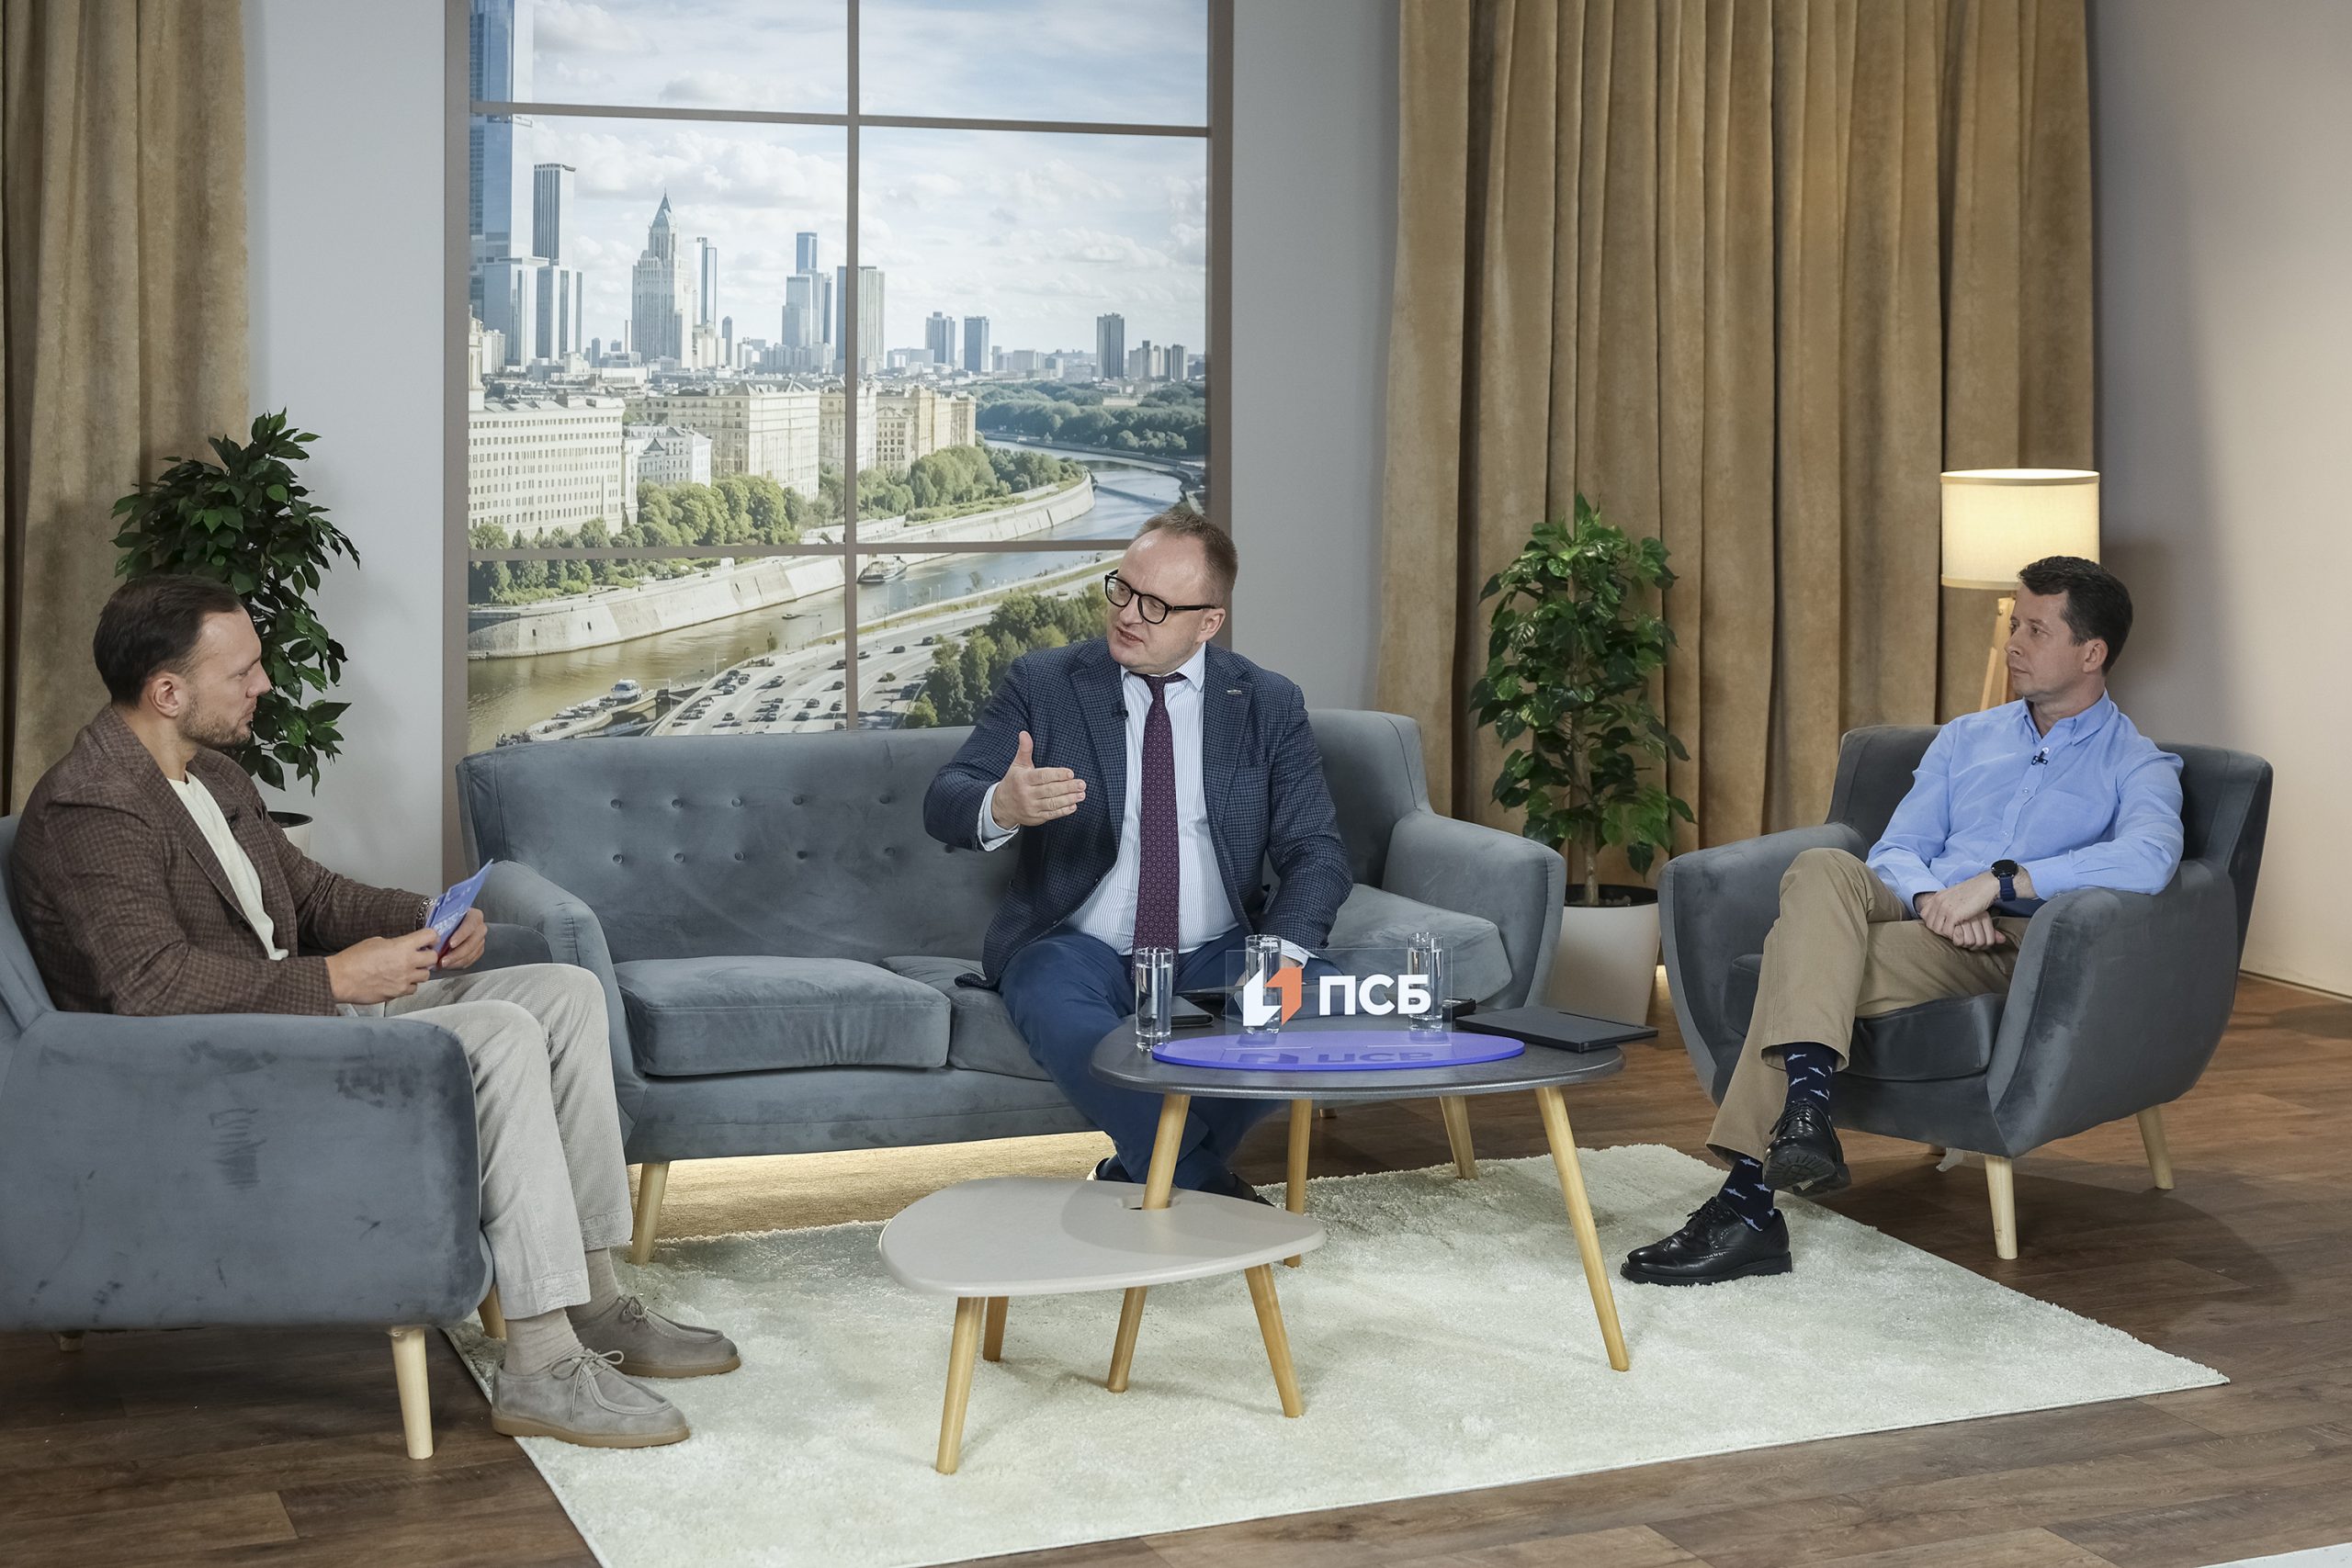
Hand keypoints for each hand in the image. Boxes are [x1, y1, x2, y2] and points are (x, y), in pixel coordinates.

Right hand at [326, 929, 441, 1004]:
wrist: (341, 979)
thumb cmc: (354, 959)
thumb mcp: (376, 941)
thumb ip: (395, 944)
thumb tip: (403, 947)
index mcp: (402, 946)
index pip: (430, 936)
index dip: (431, 936)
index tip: (429, 939)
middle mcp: (407, 963)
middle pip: (433, 958)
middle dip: (428, 955)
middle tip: (420, 955)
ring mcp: (404, 980)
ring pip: (425, 975)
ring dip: (419, 971)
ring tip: (407, 969)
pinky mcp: (398, 993)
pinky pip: (412, 989)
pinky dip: (409, 985)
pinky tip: (399, 981)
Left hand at [435, 908, 486, 971]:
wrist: (445, 923)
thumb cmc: (443, 918)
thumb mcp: (439, 915)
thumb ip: (439, 922)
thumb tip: (432, 933)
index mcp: (474, 916)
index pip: (470, 925)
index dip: (461, 935)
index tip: (450, 944)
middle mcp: (480, 928)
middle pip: (472, 943)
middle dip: (457, 954)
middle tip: (443, 960)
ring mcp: (480, 941)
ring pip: (471, 954)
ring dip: (456, 961)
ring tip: (442, 964)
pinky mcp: (477, 951)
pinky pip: (470, 960)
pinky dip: (458, 964)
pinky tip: (448, 964)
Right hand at [990, 730, 1085, 828]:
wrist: (1002, 806)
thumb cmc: (1014, 782)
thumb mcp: (1017, 765)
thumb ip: (1024, 750)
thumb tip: (1024, 733)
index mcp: (1023, 779)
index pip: (1042, 776)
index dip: (1057, 775)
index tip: (1071, 773)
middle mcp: (1026, 794)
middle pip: (1050, 790)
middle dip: (1067, 787)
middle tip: (1081, 784)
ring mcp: (1031, 807)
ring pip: (1052, 803)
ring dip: (1069, 799)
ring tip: (1081, 794)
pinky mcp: (1035, 818)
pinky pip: (1051, 814)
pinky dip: (1063, 811)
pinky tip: (1073, 805)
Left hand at [1914, 875, 2008, 951]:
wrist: (1986, 886)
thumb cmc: (1975, 892)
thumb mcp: (1955, 896)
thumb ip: (1945, 903)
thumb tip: (1939, 916)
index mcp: (1937, 896)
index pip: (1924, 915)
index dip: (1933, 922)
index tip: (1944, 925)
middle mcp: (1938, 901)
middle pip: (1930, 924)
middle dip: (1940, 931)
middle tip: (1952, 932)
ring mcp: (1944, 907)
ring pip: (1937, 930)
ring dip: (1947, 934)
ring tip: (1957, 932)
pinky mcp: (1953, 914)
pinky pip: (1947, 932)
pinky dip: (1954, 935)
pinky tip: (1962, 931)